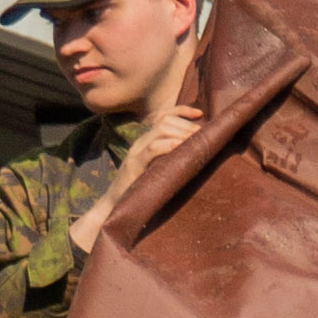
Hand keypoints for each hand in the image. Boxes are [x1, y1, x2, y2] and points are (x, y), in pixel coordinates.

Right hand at [67, 91, 215, 252]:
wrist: (115, 206)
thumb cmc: (140, 191)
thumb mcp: (157, 169)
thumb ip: (169, 158)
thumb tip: (195, 152)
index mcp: (146, 141)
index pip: (163, 115)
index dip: (182, 110)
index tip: (200, 114)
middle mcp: (140, 142)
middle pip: (165, 120)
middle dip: (187, 125)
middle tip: (201, 136)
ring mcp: (136, 152)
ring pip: (161, 129)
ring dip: (182, 132)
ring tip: (194, 141)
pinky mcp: (134, 165)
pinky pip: (152, 149)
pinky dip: (168, 145)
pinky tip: (179, 147)